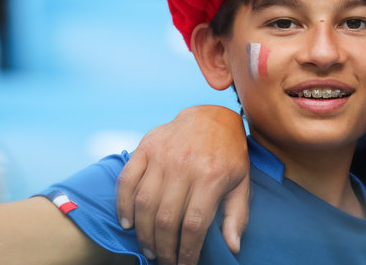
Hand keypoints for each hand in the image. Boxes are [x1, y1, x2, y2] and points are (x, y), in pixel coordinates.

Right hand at [116, 106, 249, 264]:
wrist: (212, 116)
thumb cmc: (229, 155)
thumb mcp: (242, 183)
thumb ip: (237, 216)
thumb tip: (232, 247)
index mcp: (211, 176)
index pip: (193, 224)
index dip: (187, 251)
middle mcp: (185, 164)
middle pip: (166, 218)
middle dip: (164, 247)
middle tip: (165, 260)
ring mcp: (162, 154)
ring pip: (145, 203)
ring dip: (143, 233)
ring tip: (148, 248)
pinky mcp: (146, 147)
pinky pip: (127, 180)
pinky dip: (123, 204)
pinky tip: (128, 223)